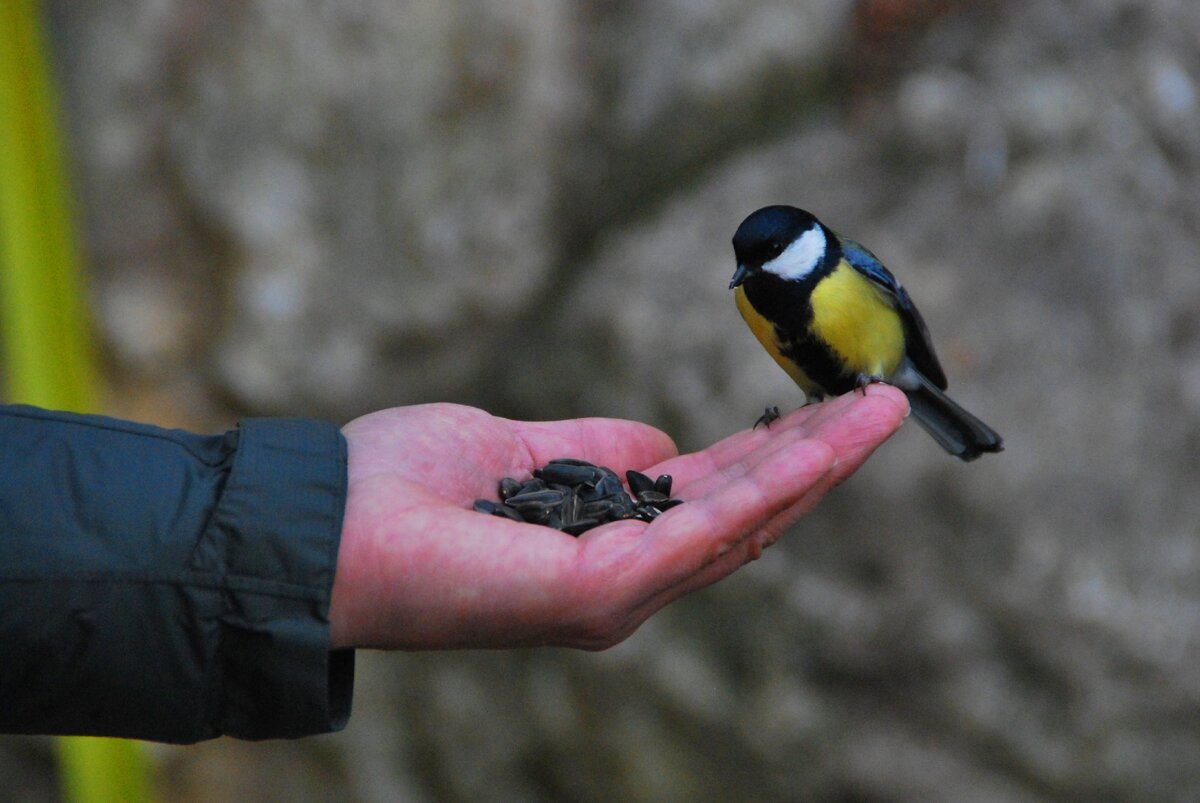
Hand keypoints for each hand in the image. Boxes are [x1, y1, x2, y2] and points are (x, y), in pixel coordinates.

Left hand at [329, 385, 907, 649]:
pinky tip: (821, 446)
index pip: (711, 498)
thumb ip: (595, 449)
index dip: (776, 453)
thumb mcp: (519, 448)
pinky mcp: (601, 592)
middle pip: (746, 514)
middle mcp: (622, 580)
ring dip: (817, 468)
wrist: (320, 525)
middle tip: (883, 404)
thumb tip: (664, 444)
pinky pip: (704, 532)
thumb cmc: (398, 488)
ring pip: (744, 524)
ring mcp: (616, 593)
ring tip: (880, 413)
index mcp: (603, 545)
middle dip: (818, 458)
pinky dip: (768, 486)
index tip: (831, 408)